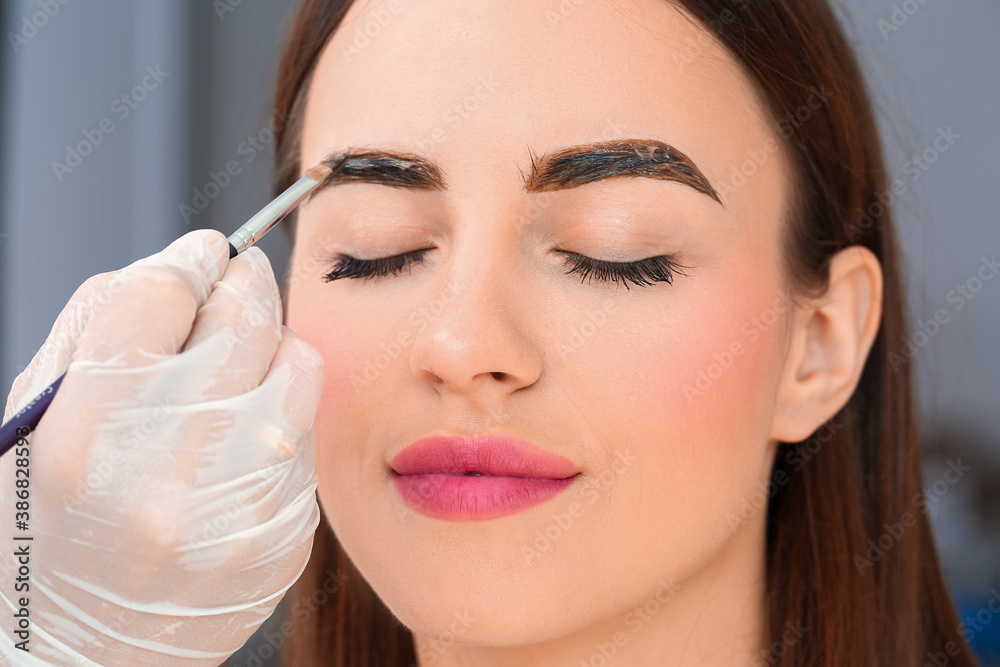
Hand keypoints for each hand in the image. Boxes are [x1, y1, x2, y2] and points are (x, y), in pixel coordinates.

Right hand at [0, 230, 324, 665]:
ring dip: (271, 348)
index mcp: (86, 430)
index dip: (188, 258)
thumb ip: (101, 329)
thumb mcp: (37, 421)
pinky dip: (280, 419)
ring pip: (297, 363)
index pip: (160, 293)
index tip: (202, 253)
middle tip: (236, 282)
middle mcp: (168, 466)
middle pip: (244, 314)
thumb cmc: (51, 524)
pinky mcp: (284, 534)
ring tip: (236, 371)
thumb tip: (183, 264)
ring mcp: (237, 504)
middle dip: (243, 283)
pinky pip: (306, 435)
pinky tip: (240, 443)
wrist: (83, 650)